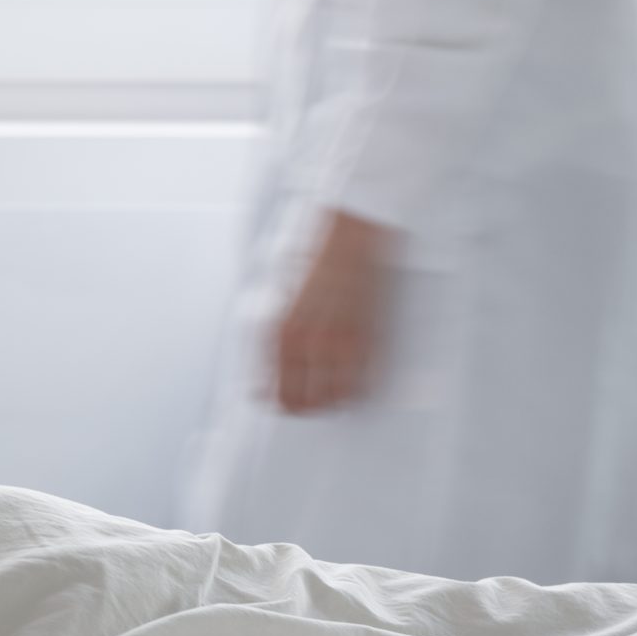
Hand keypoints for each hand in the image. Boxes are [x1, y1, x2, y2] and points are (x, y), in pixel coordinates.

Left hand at [270, 209, 393, 414]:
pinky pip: (365, 378)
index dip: (272, 401)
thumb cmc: (316, 251)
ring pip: (336, 397)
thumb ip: (274, 327)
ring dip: (331, 402)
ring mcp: (343, 339)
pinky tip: (352, 385)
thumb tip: (266, 363)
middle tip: (302, 405)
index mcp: (281, 329)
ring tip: (327, 399)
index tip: (270, 402)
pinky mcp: (370, 333)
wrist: (353, 227)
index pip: (274, 389)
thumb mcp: (279, 291)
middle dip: (302, 407)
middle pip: (304, 401)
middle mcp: (310, 339)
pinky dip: (358, 388)